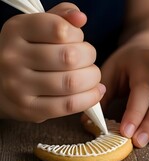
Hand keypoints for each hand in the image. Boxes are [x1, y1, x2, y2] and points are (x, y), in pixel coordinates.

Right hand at [0, 3, 103, 121]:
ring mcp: (18, 86)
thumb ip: (61, 18)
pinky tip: (95, 91)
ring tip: (91, 75)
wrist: (0, 84)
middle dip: (89, 57)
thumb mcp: (38, 28)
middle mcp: (12, 57)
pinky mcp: (29, 109)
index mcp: (16, 31)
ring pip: (72, 82)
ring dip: (92, 78)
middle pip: (70, 57)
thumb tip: (80, 17)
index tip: (77, 39)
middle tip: (88, 59)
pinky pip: (69, 105)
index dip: (77, 34)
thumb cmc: (29, 52)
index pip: (60, 29)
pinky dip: (90, 98)